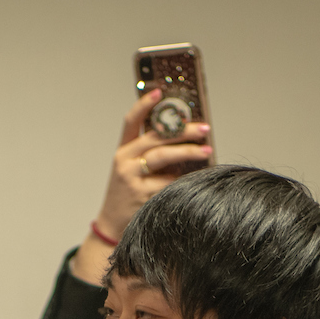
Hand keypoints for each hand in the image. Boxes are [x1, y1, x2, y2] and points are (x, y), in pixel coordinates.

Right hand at [71, 92, 214, 284]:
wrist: (112, 226)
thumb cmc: (129, 195)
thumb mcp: (133, 170)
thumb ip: (152, 154)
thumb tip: (187, 139)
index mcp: (123, 151)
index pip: (131, 121)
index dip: (144, 104)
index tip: (160, 92)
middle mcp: (124, 160)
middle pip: (156, 137)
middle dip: (183, 130)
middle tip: (203, 128)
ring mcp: (131, 178)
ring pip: (164, 156)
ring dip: (188, 152)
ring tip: (206, 151)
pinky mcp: (141, 194)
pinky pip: (169, 182)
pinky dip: (184, 179)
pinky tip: (195, 179)